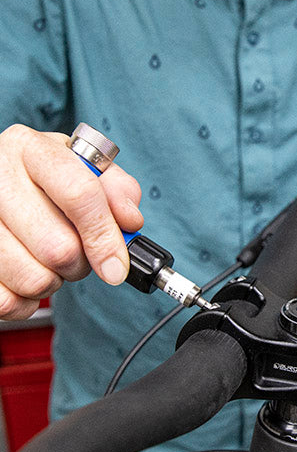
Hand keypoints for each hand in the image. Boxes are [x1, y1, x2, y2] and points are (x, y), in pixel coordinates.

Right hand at [0, 124, 142, 319]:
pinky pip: (8, 301)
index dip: (105, 237)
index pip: (79, 195)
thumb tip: (130, 221)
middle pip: (59, 248)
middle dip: (80, 263)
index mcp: (30, 150)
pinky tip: (27, 274)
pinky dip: (26, 300)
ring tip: (48, 260)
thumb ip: (117, 190)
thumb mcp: (83, 169)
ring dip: (54, 281)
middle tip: (77, 252)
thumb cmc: (44, 180)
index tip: (118, 267)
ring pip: (34, 279)